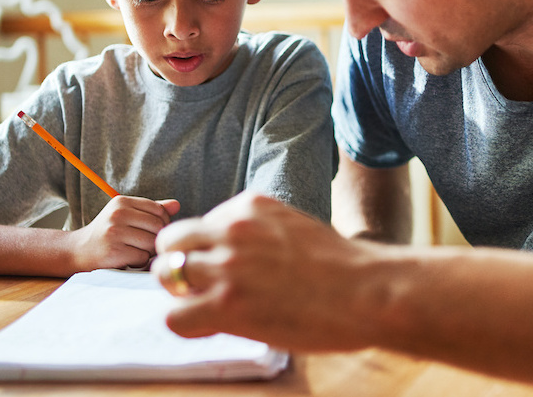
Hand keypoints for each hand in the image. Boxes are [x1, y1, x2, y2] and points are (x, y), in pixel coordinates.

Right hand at [69, 196, 179, 270]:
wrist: (79, 250)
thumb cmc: (109, 232)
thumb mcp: (126, 215)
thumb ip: (151, 210)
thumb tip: (177, 205)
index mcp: (122, 202)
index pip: (158, 210)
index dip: (162, 222)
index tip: (153, 231)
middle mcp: (117, 214)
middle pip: (158, 226)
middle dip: (156, 238)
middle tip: (145, 244)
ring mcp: (114, 232)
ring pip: (152, 243)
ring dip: (148, 251)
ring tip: (136, 251)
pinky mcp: (114, 251)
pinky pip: (142, 258)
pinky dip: (139, 262)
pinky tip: (129, 259)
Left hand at [152, 191, 378, 351]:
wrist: (365, 291)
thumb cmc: (342, 267)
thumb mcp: (294, 227)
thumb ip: (262, 234)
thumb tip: (243, 257)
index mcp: (249, 205)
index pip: (202, 223)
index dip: (208, 250)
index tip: (228, 269)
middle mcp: (232, 228)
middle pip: (171, 241)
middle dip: (181, 263)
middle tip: (202, 287)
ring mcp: (227, 265)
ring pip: (166, 273)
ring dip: (180, 292)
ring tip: (204, 308)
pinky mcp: (226, 303)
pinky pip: (175, 315)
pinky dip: (187, 324)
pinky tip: (212, 327)